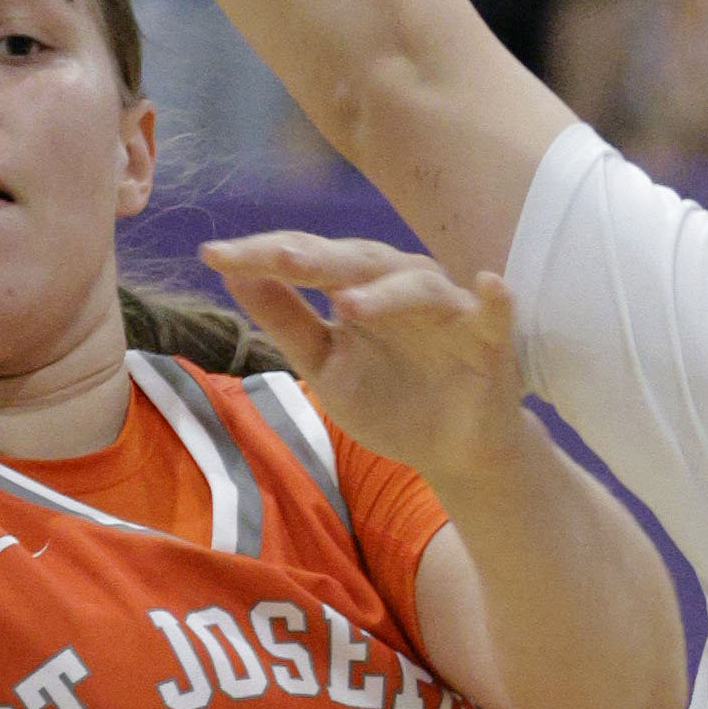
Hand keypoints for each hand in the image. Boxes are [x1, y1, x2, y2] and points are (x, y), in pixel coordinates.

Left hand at [205, 232, 532, 493]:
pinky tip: (490, 285)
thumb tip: (231, 272)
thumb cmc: (390, 401)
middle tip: (273, 258)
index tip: (211, 256)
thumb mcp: (325, 364)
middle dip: (315, 259)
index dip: (261, 256)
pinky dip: (495, 300)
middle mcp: (402, 285)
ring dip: (387, 292)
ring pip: (417, 287)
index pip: (306, 259)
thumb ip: (285, 319)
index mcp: (360, 286)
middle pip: (356, 262)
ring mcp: (449, 310)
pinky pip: (496, 314)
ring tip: (348, 304)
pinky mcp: (491, 341)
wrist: (452, 453)